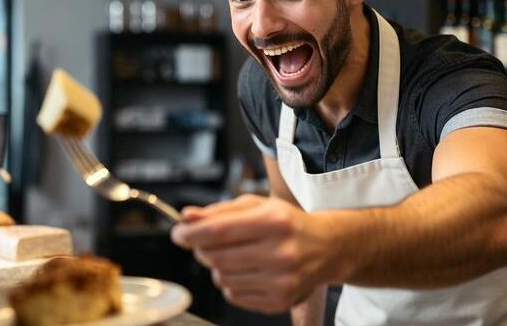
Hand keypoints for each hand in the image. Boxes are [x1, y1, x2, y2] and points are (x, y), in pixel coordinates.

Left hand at [171, 194, 331, 313]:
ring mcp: (282, 280)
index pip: (218, 231)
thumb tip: (186, 217)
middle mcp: (281, 252)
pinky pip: (234, 295)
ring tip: (234, 255)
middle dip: (202, 249)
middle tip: (206, 242)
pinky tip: (247, 270)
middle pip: (216, 257)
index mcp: (274, 221)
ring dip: (217, 266)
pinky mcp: (280, 301)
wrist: (328, 248)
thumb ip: (219, 211)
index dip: (190, 233)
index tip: (178, 233)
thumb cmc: (287, 223)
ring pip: (222, 278)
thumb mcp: (257, 206)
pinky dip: (231, 283)